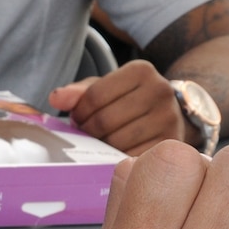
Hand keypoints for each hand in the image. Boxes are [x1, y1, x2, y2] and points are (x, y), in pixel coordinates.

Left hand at [48, 61, 188, 155]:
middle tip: (87, 134)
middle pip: (105, 120)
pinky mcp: (171, 144)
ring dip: (101, 147)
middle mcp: (160, 91)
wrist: (172, 114)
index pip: (94, 96)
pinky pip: (132, 158)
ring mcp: (169, 119)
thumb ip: (79, 92)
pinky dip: (118, 158)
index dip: (79, 112)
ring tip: (101, 142)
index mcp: (141, 70)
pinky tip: (116, 153)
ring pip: (117, 142)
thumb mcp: (107, 88)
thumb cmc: (131, 101)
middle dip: (88, 131)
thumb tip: (56, 99)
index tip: (78, 119)